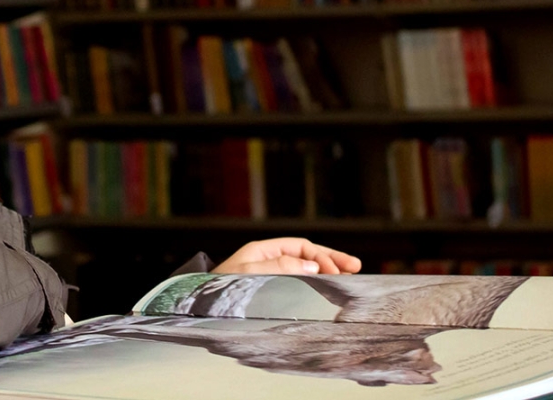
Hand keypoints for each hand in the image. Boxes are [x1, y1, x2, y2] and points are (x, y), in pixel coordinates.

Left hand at [211, 238, 361, 275]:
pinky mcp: (268, 290)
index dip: (321, 256)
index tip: (335, 270)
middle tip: (356, 267)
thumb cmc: (217, 290)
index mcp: (261, 251)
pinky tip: (326, 289)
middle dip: (331, 260)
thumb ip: (279, 268)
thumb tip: (312, 266)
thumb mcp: (247, 274)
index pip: (300, 247)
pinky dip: (313, 285)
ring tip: (348, 277)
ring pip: (304, 269)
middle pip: (306, 255)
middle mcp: (267, 260)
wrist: (197, 306)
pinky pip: (296, 283)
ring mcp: (269, 275)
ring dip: (326, 272)